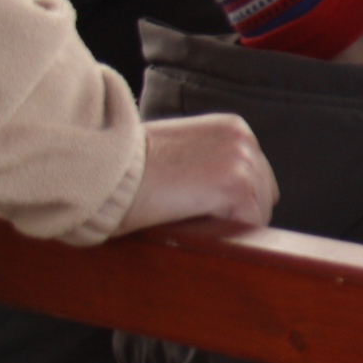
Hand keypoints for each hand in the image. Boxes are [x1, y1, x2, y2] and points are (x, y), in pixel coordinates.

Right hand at [117, 113, 275, 232]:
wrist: (99, 168)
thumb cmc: (124, 169)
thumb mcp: (177, 153)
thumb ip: (208, 165)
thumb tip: (228, 200)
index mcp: (231, 128)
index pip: (256, 175)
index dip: (233, 200)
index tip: (203, 209)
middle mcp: (243, 139)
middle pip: (263, 194)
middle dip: (235, 212)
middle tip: (192, 217)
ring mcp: (242, 160)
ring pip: (257, 212)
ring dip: (227, 225)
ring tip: (186, 217)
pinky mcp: (235, 185)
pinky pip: (249, 225)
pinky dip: (225, 234)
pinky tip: (191, 223)